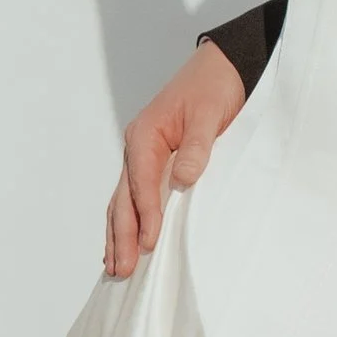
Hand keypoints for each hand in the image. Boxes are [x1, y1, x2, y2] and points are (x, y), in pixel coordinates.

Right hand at [105, 41, 247, 277]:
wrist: (221, 66)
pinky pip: (135, 196)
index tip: (150, 244)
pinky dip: (128, 221)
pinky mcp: (154, 163)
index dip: (146, 216)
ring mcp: (142, 156)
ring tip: (115, 268)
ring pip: (124, 201)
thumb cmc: (214, 86)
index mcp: (145, 135)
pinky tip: (125, 243)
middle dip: (122, 235)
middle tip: (122, 270)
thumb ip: (197, 146)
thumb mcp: (209, 113)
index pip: (142, 183)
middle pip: (124, 199)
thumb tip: (184, 180)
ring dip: (120, 234)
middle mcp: (137, 147)